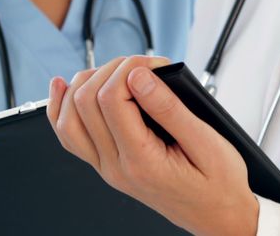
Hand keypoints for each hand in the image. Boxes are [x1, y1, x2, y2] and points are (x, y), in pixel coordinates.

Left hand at [46, 56, 258, 235]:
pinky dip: (61, 107)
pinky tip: (63, 87)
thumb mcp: (206, 142)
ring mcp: (106, 168)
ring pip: (68, 118)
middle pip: (86, 102)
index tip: (155, 63)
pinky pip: (69, 135)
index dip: (129, 69)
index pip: (111, 100)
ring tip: (115, 72)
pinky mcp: (106, 165)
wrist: (217, 217)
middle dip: (111, 71)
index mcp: (141, 161)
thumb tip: (139, 76)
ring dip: (85, 84)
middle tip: (143, 66)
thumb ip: (169, 108)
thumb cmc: (217, 184)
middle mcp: (116, 167)